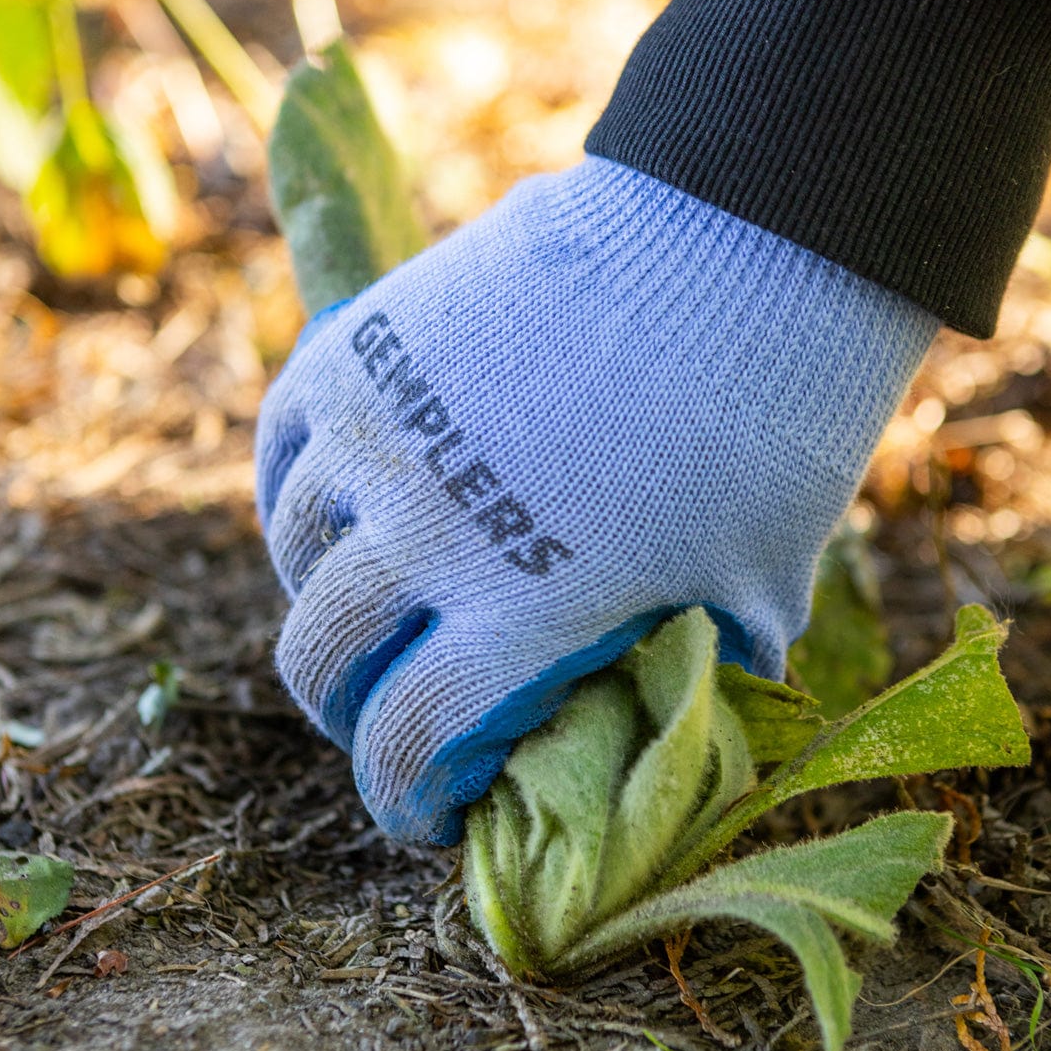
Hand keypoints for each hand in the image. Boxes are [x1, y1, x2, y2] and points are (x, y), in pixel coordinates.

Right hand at [255, 155, 937, 843]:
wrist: (740, 242)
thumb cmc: (768, 428)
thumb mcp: (756, 582)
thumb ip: (707, 669)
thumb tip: (679, 718)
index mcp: (519, 613)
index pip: (410, 745)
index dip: (405, 797)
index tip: (421, 807)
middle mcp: (422, 535)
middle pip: (321, 661)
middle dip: (346, 711)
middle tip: (381, 710)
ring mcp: (379, 436)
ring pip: (294, 559)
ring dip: (321, 602)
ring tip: (363, 603)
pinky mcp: (359, 352)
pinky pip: (282, 451)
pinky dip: (296, 500)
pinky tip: (335, 511)